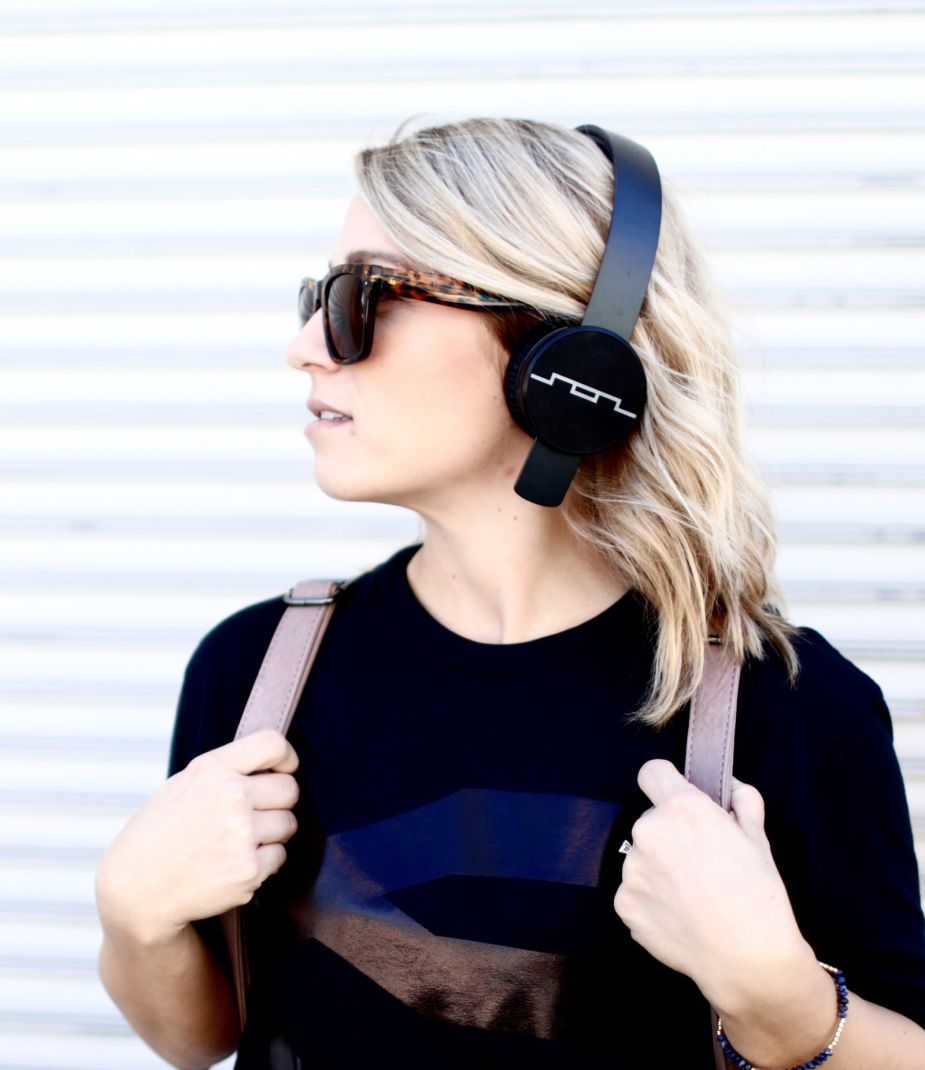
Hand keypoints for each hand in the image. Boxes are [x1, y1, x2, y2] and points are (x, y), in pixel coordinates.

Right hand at [96, 729, 299, 944]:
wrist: (137, 889)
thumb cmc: (158, 834)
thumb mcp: (183, 784)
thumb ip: (226, 770)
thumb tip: (269, 765)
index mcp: (213, 770)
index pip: (272, 745)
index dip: (286, 757)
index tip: (285, 768)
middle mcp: (231, 797)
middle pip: (290, 789)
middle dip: (279, 802)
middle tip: (256, 814)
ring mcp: (242, 835)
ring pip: (288, 824)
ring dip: (272, 833)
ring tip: (238, 842)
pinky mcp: (249, 870)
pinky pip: (279, 856)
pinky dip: (264, 862)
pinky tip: (234, 863)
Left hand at [613, 759, 810, 1012]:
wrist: (748, 960)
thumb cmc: (759, 895)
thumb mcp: (758, 837)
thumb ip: (741, 800)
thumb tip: (728, 787)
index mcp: (681, 808)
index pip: (652, 772)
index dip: (667, 782)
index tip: (678, 799)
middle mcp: (648, 832)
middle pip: (650, 820)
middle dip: (670, 833)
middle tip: (699, 861)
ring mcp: (631, 870)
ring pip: (641, 857)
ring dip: (658, 868)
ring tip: (691, 896)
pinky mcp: (624, 904)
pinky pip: (634, 891)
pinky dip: (651, 899)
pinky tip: (679, 916)